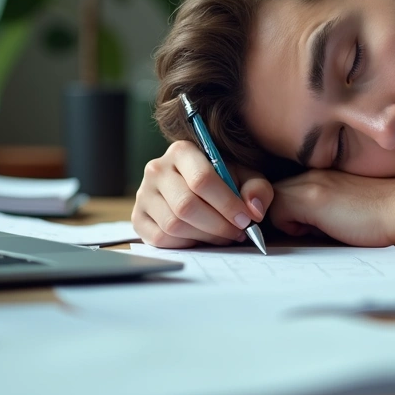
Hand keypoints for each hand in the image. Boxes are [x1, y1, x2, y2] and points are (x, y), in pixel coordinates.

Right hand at [132, 140, 272, 248]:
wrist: (197, 190)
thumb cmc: (223, 182)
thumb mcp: (245, 178)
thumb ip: (257, 189)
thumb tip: (254, 210)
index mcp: (181, 151)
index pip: (201, 179)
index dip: (226, 204)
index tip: (245, 219)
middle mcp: (157, 169)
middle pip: (186, 205)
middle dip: (217, 225)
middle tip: (237, 233)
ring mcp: (143, 194)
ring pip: (174, 224)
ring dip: (204, 236)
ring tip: (223, 235)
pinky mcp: (138, 218)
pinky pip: (161, 239)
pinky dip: (186, 244)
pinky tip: (201, 238)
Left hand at [268, 170, 394, 251]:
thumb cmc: (385, 214)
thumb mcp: (344, 207)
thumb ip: (319, 211)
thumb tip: (299, 228)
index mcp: (319, 176)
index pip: (282, 190)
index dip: (285, 211)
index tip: (303, 225)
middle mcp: (310, 174)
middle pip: (271, 195)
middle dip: (281, 216)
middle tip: (308, 230)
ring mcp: (309, 184)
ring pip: (271, 203)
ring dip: (287, 222)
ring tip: (319, 230)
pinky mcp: (311, 198)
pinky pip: (275, 213)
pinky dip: (291, 227)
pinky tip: (321, 231)